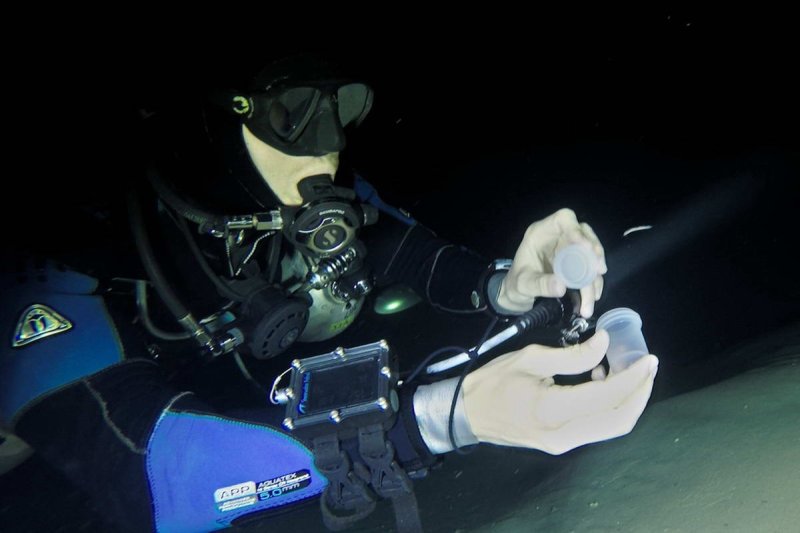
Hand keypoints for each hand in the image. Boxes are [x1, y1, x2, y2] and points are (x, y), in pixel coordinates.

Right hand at [461, 330, 658, 454]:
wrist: (468, 413)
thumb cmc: (494, 382)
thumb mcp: (530, 358)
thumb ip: (572, 355)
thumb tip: (605, 343)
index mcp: (551, 411)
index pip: (606, 397)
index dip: (633, 378)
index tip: (648, 359)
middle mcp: (562, 436)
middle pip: (619, 420)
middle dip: (640, 393)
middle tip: (648, 367)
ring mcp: (563, 445)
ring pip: (612, 427)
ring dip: (627, 400)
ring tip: (628, 371)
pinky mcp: (562, 444)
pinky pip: (597, 427)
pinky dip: (609, 406)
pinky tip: (603, 381)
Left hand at [497, 208, 606, 316]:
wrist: (518, 296)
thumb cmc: (516, 284)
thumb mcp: (523, 285)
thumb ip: (539, 284)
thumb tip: (561, 286)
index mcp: (541, 233)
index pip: (563, 219)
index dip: (576, 229)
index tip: (585, 247)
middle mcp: (558, 238)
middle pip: (584, 235)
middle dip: (594, 252)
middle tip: (599, 270)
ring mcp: (569, 251)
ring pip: (591, 254)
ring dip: (595, 274)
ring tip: (594, 295)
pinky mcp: (576, 265)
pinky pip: (590, 270)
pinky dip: (594, 283)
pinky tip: (593, 296)